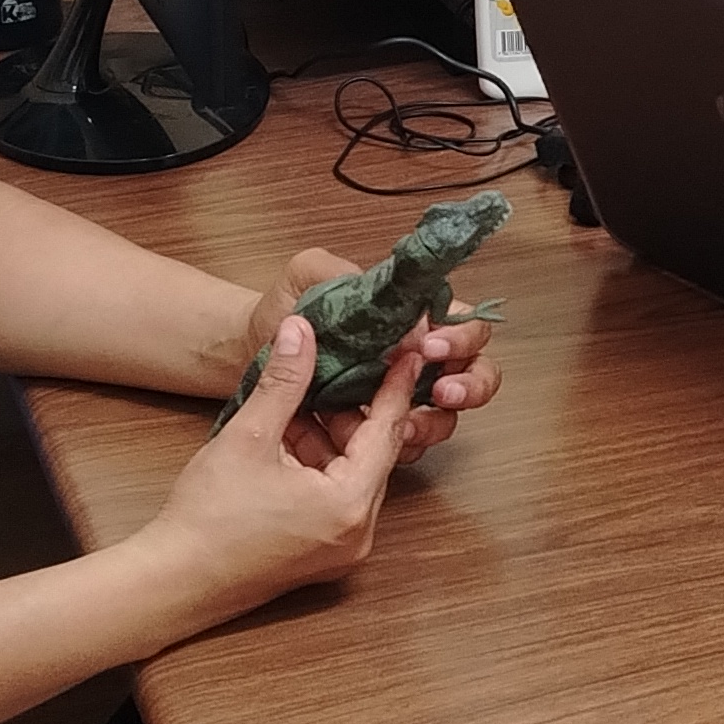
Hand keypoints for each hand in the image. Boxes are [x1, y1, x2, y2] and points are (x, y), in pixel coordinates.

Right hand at [142, 320, 423, 616]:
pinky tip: (290, 437)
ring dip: (330, 438)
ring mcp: (341, 549)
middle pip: (372, 456)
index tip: (407, 352)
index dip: (393, 387)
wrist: (174, 582)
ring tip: (302, 400)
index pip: (386, 431)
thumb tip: (300, 331)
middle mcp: (357, 532)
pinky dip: (319, 466)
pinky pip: (334, 498)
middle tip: (340, 367)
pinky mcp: (321, 555)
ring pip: (351, 476)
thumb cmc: (208, 518)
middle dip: (352, 411)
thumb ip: (283, 381)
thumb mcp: (249, 436)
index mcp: (349, 505)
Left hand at [242, 244, 501, 471]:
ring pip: (441, 421)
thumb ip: (346, 274)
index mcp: (412, 318)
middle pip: (476, 377)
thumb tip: (395, 317)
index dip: (462, 338)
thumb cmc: (284, 308)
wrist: (247, 349)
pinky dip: (383, 449)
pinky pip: (397, 450)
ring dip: (426, 424)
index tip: (429, 346)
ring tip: (400, 425)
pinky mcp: (373, 435)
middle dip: (469, 387)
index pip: (466, 325)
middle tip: (440, 391)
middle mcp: (415, 360)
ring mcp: (398, 400)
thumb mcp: (310, 273)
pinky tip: (356, 443)